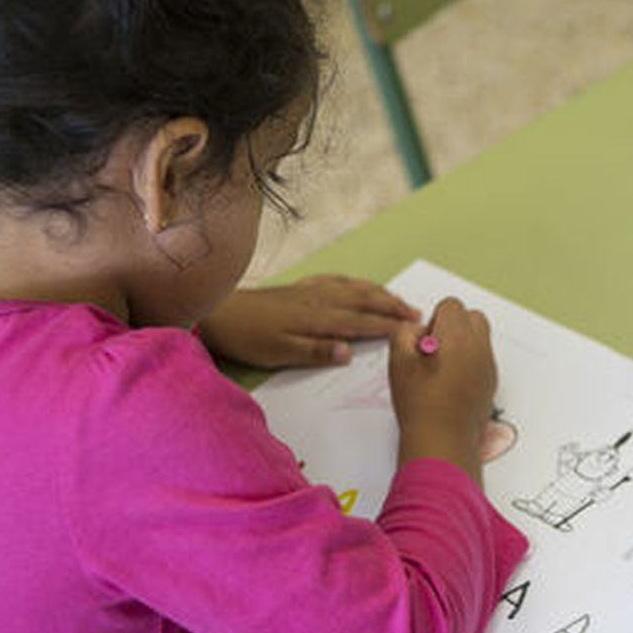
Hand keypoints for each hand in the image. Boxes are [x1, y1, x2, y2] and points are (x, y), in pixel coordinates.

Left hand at [198, 275, 418, 367]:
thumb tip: (348, 351)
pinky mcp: (298, 288)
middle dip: (391, 306)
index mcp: (317, 318)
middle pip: (364, 300)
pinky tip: (356, 285)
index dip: (388, 325)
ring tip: (397, 300)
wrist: (216, 312)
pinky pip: (334, 280)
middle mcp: (318, 300)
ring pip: (352, 288)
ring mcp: (308, 291)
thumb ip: (316, 351)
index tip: (411, 329)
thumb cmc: (247, 337)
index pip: (361, 322)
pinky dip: (352, 282)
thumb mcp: (280, 352)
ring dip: (378, 293)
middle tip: (416, 313)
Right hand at [389, 298, 497, 482]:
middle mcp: (479, 348)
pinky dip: (470, 363)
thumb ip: (404, 333)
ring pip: (480, 339)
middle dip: (454, 327)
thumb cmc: (421, 404)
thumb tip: (416, 331)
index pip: (451, 305)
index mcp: (457, 336)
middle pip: (472, 317)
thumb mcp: (398, 362)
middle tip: (434, 351)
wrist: (443, 441)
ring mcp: (488, 367)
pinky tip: (451, 385)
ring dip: (463, 344)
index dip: (433, 321)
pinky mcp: (491, 384)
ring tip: (441, 369)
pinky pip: (483, 361)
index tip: (424, 343)